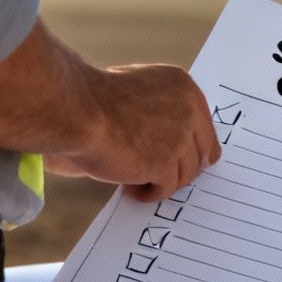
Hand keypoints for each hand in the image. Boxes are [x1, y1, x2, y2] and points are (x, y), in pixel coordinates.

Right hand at [46, 64, 218, 200]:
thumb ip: (163, 108)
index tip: (188, 162)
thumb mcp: (140, 89)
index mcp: (184, 88)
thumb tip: (180, 141)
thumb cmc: (96, 99)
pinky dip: (150, 193)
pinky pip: (167, 188)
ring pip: (186, 174)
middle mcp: (189, 111)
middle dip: (183, 168)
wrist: (76, 109)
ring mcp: (180, 138)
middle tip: (161, 178)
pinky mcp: (165, 163)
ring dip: (164, 181)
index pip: (205, 127)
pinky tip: (132, 190)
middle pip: (201, 153)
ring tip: (137, 182)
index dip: (194, 148)